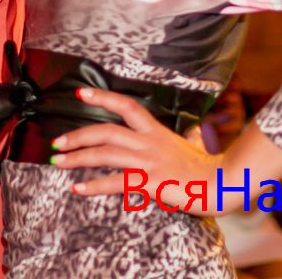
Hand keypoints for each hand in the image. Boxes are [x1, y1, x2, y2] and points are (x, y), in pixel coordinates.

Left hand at [49, 87, 237, 215]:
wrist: (224, 184)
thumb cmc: (211, 169)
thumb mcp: (198, 147)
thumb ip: (192, 139)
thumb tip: (196, 134)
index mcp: (157, 131)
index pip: (127, 106)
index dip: (103, 97)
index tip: (81, 93)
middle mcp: (149, 142)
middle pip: (106, 130)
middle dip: (78, 135)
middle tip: (57, 143)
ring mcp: (149, 161)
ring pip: (105, 153)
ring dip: (77, 158)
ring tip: (58, 163)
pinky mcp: (149, 182)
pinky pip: (115, 182)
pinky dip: (93, 185)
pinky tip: (77, 188)